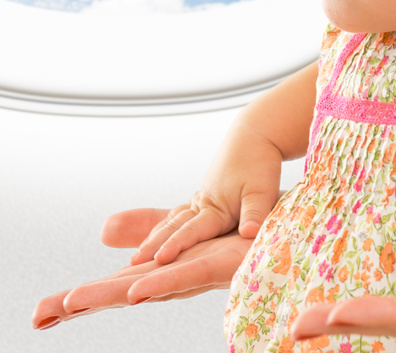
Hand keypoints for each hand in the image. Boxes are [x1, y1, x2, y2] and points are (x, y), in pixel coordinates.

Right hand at [32, 209, 252, 329]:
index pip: (110, 288)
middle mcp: (171, 281)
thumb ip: (145, 229)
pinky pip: (185, 275)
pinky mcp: (218, 266)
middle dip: (77, 304)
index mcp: (158, 274)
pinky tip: (136, 290)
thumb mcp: (179, 227)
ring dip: (109, 295)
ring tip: (72, 302)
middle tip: (38, 317)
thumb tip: (104, 231)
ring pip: (143, 287)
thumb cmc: (235, 233)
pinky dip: (159, 281)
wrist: (281, 221)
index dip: (74, 300)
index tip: (38, 315)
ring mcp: (192, 275)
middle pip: (117, 294)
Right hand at [132, 124, 286, 265]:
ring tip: (139, 252)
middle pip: (174, 226)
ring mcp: (203, 198)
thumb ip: (255, 213)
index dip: (175, 246)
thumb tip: (249, 233)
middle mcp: (204, 203)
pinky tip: (162, 232)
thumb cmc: (259, 162)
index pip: (192, 231)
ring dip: (156, 235)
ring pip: (174, 220)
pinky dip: (168, 225)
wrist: (254, 134)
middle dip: (153, 244)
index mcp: (215, 206)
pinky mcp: (207, 195)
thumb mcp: (262, 190)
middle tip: (133, 262)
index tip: (158, 260)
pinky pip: (181, 214)